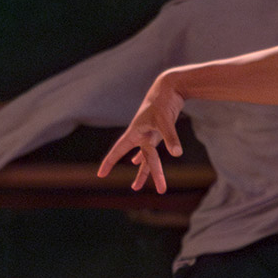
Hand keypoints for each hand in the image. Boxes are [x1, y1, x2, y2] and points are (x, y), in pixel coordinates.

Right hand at [98, 78, 185, 193]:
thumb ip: (171, 137)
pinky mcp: (159, 131)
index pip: (119, 150)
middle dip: (145, 175)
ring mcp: (150, 133)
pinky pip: (151, 148)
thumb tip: (177, 154)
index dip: (110, 162)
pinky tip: (138, 163)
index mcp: (136, 132)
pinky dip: (145, 156)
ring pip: (147, 157)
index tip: (100, 175)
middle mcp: (141, 135)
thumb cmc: (163, 102)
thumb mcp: (165, 119)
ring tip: (136, 187)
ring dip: (145, 171)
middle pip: (144, 159)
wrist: (169, 87)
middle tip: (142, 190)